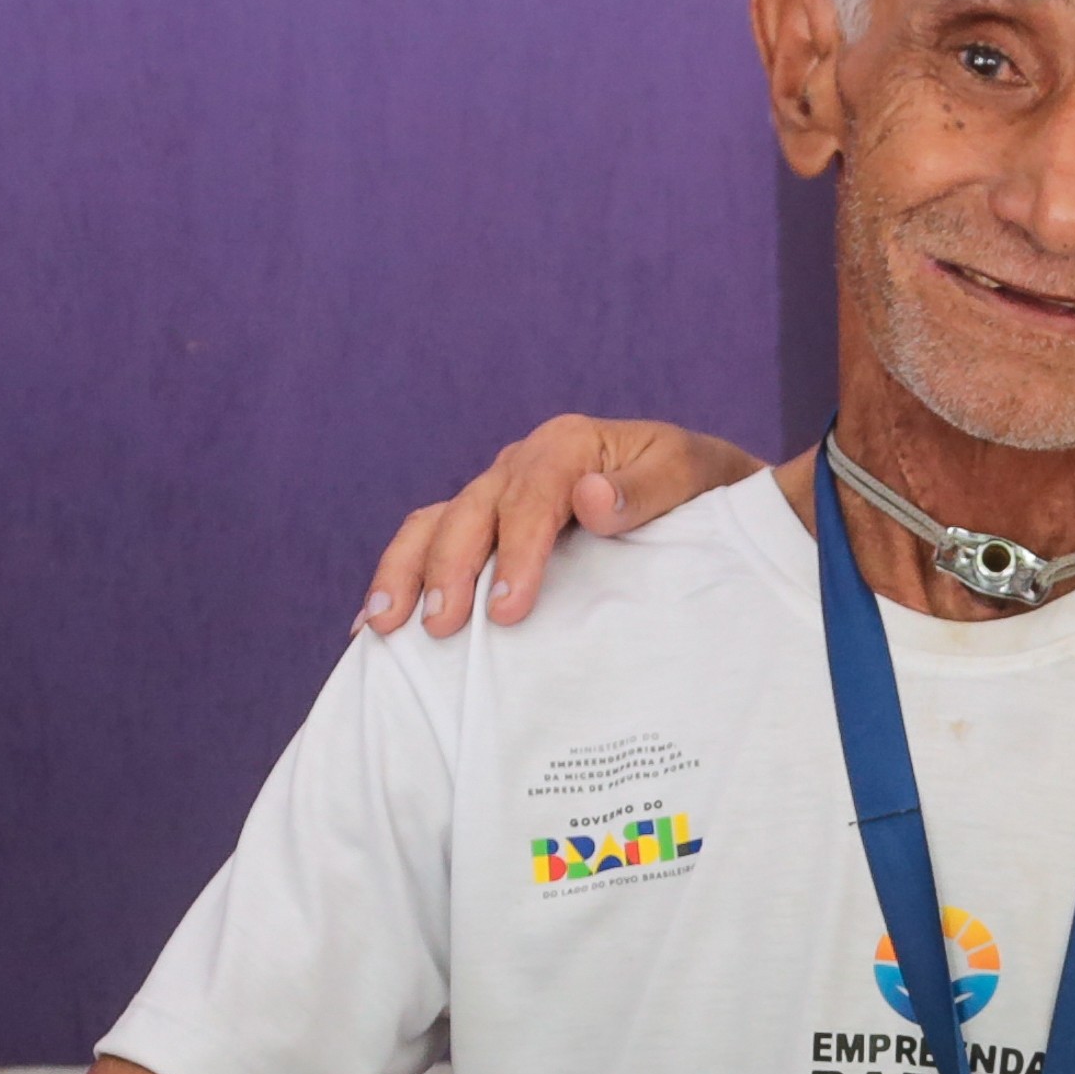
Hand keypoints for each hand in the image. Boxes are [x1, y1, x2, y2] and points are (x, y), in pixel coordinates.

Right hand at [358, 417, 754, 636]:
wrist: (699, 485)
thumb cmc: (697, 485)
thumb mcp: (689, 477)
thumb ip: (644, 491)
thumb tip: (590, 498)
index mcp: (568, 446)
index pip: (532, 498)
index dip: (516, 554)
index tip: (508, 609)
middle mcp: (521, 463)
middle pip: (471, 512)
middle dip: (449, 570)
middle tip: (440, 627)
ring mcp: (496, 493)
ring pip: (435, 524)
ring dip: (405, 573)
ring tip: (384, 626)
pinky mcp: (486, 522)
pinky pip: (431, 541)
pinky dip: (400, 579)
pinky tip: (375, 624)